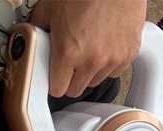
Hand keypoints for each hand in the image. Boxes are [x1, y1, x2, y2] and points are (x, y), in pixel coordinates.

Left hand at [31, 0, 146, 97]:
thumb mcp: (51, 7)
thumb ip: (39, 29)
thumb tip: (34, 39)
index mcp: (68, 52)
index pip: (57, 90)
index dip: (55, 82)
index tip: (55, 76)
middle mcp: (91, 60)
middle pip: (76, 90)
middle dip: (71, 79)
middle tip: (70, 61)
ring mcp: (112, 60)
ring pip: (95, 81)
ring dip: (90, 71)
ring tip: (89, 48)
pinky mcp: (128, 55)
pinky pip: (114, 71)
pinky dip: (109, 63)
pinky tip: (104, 45)